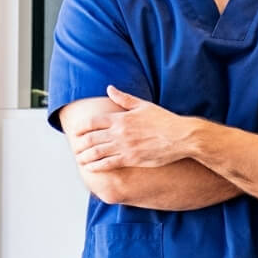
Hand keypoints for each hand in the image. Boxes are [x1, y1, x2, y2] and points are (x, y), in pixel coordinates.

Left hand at [71, 87, 194, 173]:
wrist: (181, 137)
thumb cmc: (165, 121)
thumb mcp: (144, 105)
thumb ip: (124, 98)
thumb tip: (109, 88)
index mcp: (120, 118)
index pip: (92, 122)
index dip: (80, 128)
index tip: (75, 132)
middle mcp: (119, 132)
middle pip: (91, 138)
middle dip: (80, 144)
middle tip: (75, 148)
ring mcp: (124, 147)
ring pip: (96, 152)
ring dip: (85, 156)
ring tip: (80, 159)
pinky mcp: (131, 159)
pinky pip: (108, 163)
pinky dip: (96, 166)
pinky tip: (90, 168)